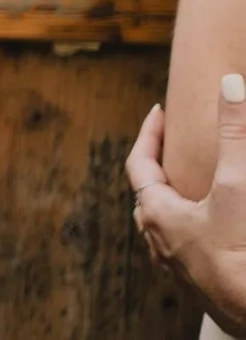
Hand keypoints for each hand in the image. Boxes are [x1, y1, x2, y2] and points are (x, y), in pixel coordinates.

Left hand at [129, 77, 245, 332]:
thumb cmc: (242, 257)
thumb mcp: (238, 186)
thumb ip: (234, 133)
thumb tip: (230, 84)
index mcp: (158, 215)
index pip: (139, 164)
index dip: (148, 133)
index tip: (158, 112)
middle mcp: (161, 244)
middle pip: (149, 199)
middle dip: (159, 170)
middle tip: (171, 151)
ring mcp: (181, 271)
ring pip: (168, 230)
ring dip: (177, 206)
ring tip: (191, 191)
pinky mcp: (204, 289)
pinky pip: (191, 254)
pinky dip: (198, 235)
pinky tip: (213, 234)